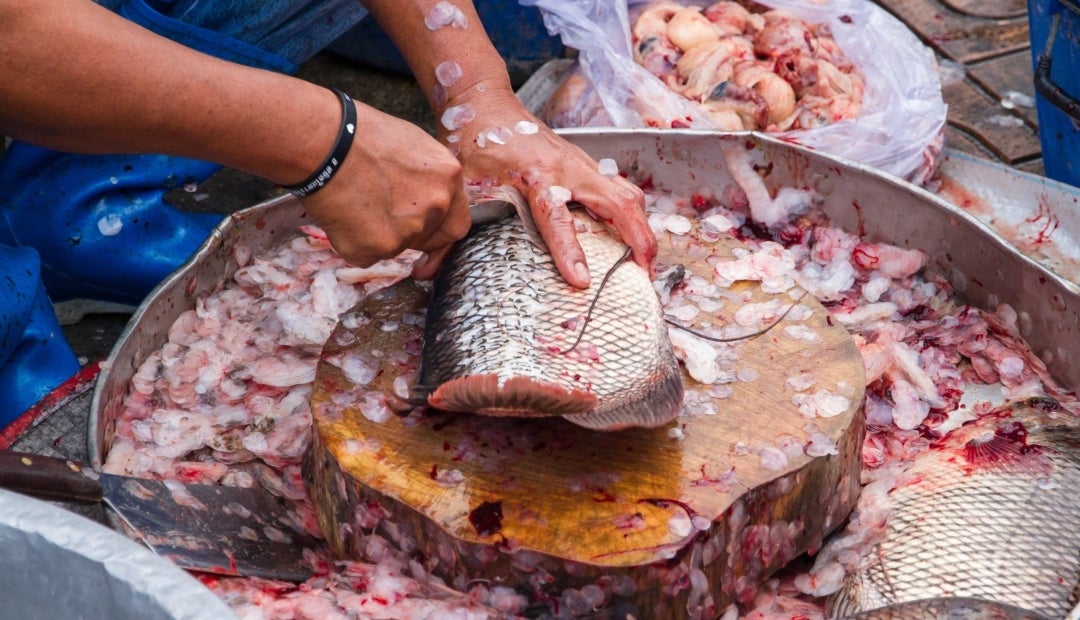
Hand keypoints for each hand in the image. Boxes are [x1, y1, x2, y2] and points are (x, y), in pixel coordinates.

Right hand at [298, 102, 470, 269]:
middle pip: (425, 237)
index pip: (457, 223)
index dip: (439, 233)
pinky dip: (352, 242)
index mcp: (448, 177)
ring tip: (352, 201)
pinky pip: (365, 254)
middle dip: (403, 231)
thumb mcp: (410, 147)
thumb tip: (425, 196)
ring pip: (393, 246)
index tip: (429, 243)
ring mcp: (407, 231)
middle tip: (373, 210)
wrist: (323, 142)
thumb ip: (426, 179)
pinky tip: (340, 214)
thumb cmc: (359, 135)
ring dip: (375, 233)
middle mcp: (435, 206)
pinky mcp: (376, 248)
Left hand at [433, 83, 656, 287]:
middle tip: (645, 276)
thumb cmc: (473, 141)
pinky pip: (621, 189)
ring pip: (627, 194)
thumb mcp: (461, 184)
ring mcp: (582, 164)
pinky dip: (631, 214)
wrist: (484, 103)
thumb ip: (448, 229)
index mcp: (535, 174)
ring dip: (642, 228)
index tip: (581, 281)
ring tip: (645, 263)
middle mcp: (567, 167)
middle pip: (619, 203)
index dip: (570, 252)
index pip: (558, 219)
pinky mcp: (586, 165)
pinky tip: (631, 237)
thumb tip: (424, 272)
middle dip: (638, 240)